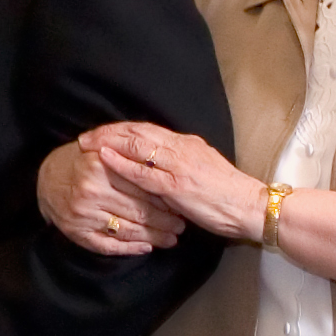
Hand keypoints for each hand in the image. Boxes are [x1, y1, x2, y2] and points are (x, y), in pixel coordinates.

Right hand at [39, 133, 188, 256]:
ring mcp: (83, 213)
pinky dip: (130, 249)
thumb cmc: (84, 163)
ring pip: (127, 230)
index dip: (164, 199)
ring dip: (153, 237)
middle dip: (164, 221)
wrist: (48, 178)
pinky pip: (108, 245)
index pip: (142, 187)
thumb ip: (130, 160)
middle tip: (180, 226)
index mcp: (101, 165)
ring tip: (170, 239)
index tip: (180, 205)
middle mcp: (91, 190)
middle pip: (138, 211)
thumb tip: (166, 177)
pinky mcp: (76, 232)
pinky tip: (145, 247)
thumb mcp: (105, 152)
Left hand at [95, 124, 265, 242]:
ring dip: (109, 143)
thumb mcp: (200, 169)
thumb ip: (178, 164)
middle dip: (109, 132)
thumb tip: (156, 164)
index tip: (101, 132)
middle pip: (138, 132)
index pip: (147, 129)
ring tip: (87, 144)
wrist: (250, 206)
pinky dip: (121, 163)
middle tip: (86, 137)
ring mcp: (178, 165)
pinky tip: (104, 158)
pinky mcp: (177, 185)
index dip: (121, 129)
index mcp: (187, 143)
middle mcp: (181, 147)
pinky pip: (143, 171)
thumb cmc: (226, 194)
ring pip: (137, 145)